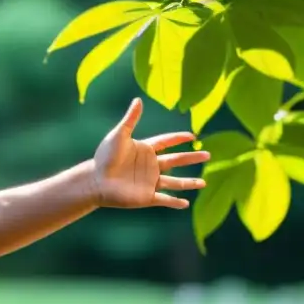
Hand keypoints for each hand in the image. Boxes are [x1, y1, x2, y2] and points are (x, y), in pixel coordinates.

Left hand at [92, 98, 209, 209]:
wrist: (95, 181)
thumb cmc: (104, 157)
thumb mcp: (119, 135)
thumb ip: (131, 119)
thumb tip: (138, 99)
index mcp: (145, 150)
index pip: (166, 142)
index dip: (178, 138)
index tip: (193, 136)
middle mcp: (149, 166)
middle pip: (176, 160)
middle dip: (191, 158)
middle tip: (208, 154)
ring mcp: (149, 182)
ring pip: (174, 182)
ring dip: (189, 183)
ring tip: (203, 183)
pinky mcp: (146, 197)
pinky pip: (164, 200)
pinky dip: (175, 202)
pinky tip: (185, 204)